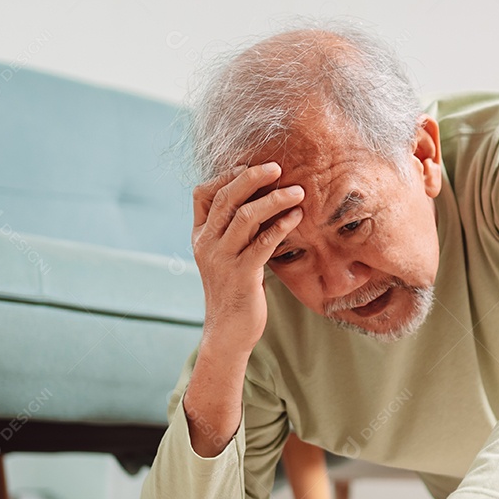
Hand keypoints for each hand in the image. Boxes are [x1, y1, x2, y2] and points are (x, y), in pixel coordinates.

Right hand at [190, 162, 303, 352]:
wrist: (228, 332)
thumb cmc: (235, 290)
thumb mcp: (228, 254)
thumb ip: (236, 229)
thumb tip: (260, 200)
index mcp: (200, 236)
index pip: (202, 194)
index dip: (226, 176)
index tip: (252, 166)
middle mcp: (206, 244)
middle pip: (226, 199)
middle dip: (252, 178)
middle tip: (278, 168)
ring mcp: (222, 259)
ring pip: (245, 217)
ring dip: (274, 200)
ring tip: (298, 191)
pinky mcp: (242, 275)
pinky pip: (263, 243)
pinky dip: (281, 226)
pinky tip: (297, 217)